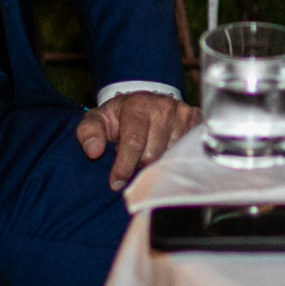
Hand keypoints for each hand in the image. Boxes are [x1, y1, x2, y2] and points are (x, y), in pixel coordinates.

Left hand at [76, 92, 200, 189]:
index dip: (124, 166)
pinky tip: (166, 152)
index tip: (116, 183)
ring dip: (157, 161)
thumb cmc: (120, 116)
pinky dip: (174, 157)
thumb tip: (93, 151)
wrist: (146, 102)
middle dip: (139, 164)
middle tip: (134, 159)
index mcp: (137, 105)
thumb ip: (88, 132)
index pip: (133, 142)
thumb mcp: (99, 120)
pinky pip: (186, 152)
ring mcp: (183, 114)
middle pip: (153, 155)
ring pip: (170, 157)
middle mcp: (164, 107)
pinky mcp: (197, 121)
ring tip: (149, 152)